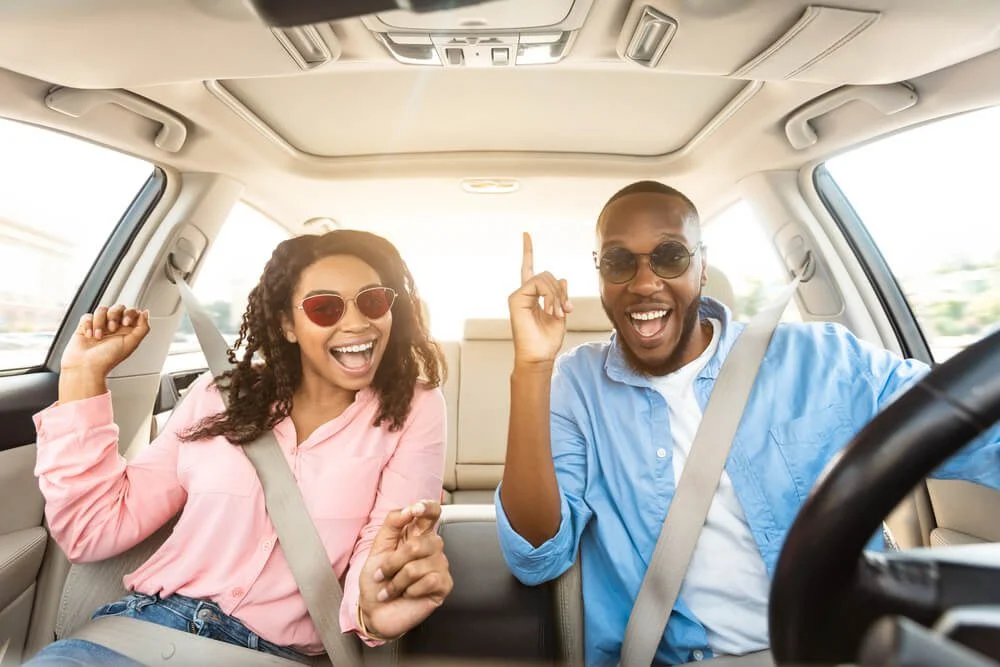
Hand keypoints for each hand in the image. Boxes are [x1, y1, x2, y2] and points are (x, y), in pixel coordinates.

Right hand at [61, 305, 150, 375]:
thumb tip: (145, 313)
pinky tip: (89, 335)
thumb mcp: (131, 343)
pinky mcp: (85, 326)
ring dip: (100, 322)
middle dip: (114, 316)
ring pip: (102, 310)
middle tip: (112, 329)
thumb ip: (142, 328)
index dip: (130, 313)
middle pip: (117, 308)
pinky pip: (87, 316)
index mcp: (126, 331)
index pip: (132, 312)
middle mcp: (114, 327)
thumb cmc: (107, 359)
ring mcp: (99, 326)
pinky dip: (88, 325)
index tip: (126, 323)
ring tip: (98, 336)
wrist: (86, 366)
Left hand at [359, 500, 452, 639]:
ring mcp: (439, 565)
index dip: (427, 508)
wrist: (374, 610)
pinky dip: (410, 591)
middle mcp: (431, 547)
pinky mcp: (444, 585)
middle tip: (383, 575)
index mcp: (417, 534)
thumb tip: (409, 509)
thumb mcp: (378, 548)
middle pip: (418, 544)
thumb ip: (392, 524)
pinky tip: (406, 594)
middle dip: (393, 563)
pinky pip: (428, 581)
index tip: (416, 509)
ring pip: (418, 566)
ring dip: (397, 581)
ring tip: (392, 589)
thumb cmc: (377, 580)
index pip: (432, 513)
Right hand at [508, 233, 572, 366]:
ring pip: (544, 278)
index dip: (528, 251)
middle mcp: (524, 293)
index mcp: (533, 296)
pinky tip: (552, 311)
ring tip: (558, 314)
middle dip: (560, 290)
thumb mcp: (560, 313)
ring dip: (557, 296)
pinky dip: (550, 296)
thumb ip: (560, 295)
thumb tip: (562, 278)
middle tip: (565, 310)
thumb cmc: (547, 340)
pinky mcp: (516, 299)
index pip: (530, 269)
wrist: (539, 356)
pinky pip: (538, 284)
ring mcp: (519, 295)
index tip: (525, 234)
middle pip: (546, 275)